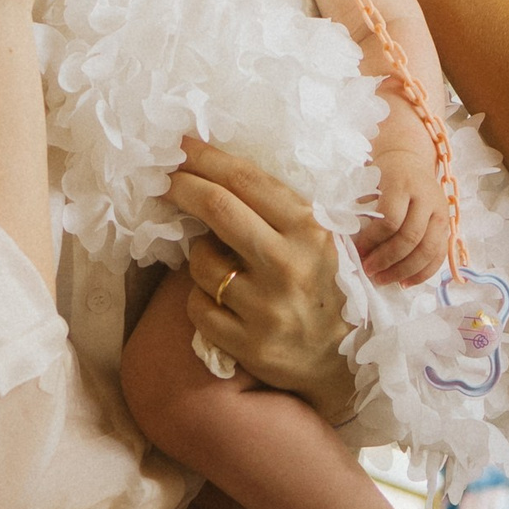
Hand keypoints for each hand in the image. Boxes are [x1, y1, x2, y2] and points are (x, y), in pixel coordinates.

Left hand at [167, 140, 357, 428]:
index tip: (177, 146)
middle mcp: (290, 266)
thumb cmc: (325, 287)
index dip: (205, 158)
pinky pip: (197, 306)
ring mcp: (269, 308)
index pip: (247, 181)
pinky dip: (201, 299)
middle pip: (217, 208)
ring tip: (225, 267)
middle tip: (163, 180)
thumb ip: (280, 208)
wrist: (345, 361)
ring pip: (201, 262)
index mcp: (311, 230)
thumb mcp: (320, 240)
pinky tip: (225, 303)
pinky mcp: (250, 344)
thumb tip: (215, 169)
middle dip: (182, 187)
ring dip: (200, 257)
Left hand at [359, 144, 449, 289]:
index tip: (359, 252)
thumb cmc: (384, 176)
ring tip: (384, 280)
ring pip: (428, 250)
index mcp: (403, 185)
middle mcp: (426, 199)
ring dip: (404, 271)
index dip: (374, 240)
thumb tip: (354, 246)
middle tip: (369, 271)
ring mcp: (440, 213)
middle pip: (411, 237)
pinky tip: (405, 283)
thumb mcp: (369, 183)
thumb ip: (362, 210)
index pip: (391, 219)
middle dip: (388, 259)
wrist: (410, 161)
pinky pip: (440, 255)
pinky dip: (423, 273)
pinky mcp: (447, 226)